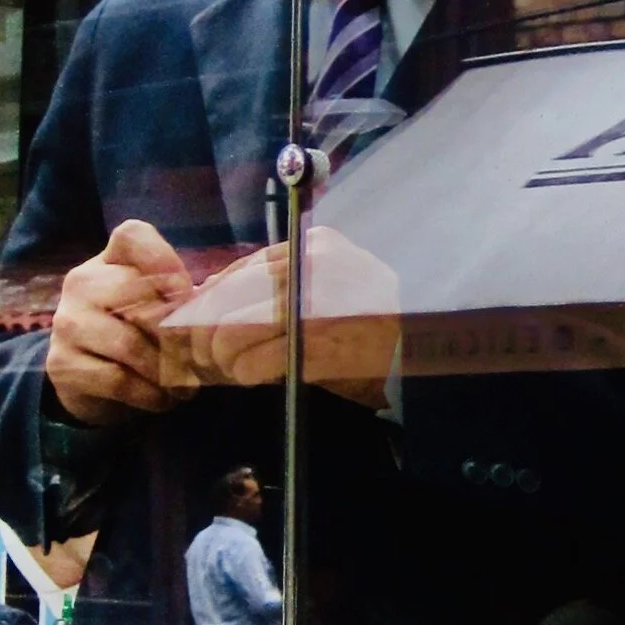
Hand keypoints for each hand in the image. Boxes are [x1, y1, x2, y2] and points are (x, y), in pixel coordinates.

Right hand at [46, 220, 197, 423]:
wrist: (86, 379)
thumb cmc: (135, 333)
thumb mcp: (155, 307)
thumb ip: (179, 299)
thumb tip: (213, 307)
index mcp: (109, 260)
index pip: (132, 236)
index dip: (164, 259)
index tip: (186, 291)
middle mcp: (82, 283)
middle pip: (137, 294)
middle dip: (176, 331)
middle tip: (198, 357)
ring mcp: (68, 323)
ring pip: (130, 344)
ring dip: (167, 371)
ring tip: (187, 386)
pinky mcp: (63, 364)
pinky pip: (118, 379)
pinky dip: (150, 394)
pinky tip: (162, 399)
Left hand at [158, 226, 400, 397]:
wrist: (427, 354)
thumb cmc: (370, 326)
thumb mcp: (325, 289)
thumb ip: (274, 283)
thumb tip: (207, 293)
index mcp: (316, 248)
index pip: (240, 270)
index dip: (210, 301)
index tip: (197, 324)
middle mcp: (316, 269)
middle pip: (229, 301)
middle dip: (210, 334)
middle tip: (210, 356)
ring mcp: (320, 308)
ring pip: (234, 332)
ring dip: (226, 358)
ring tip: (235, 369)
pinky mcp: (322, 348)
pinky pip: (258, 362)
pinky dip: (246, 373)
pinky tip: (255, 376)